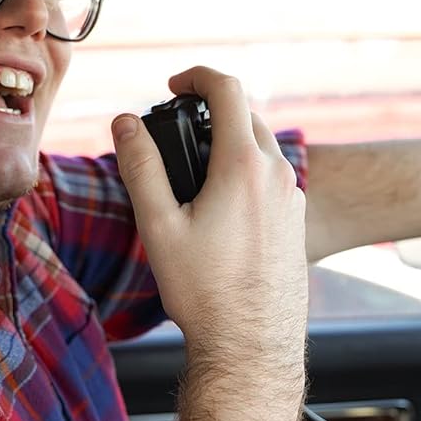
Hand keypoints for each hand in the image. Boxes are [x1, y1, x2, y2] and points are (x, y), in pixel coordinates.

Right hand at [112, 66, 307, 372]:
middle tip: (175, 132)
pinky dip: (244, 173)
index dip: (196, 76)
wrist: (251, 344)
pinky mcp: (296, 221)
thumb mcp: (159, 225)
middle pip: (245, 116)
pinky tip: (218, 209)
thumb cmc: (204, 290)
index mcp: (244, 165)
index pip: (228, 88)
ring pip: (261, 148)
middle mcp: (277, 174)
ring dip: (228, 144)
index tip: (172, 87)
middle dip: (210, 113)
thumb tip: (124, 122)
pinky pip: (270, 178)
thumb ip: (141, 167)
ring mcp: (292, 197)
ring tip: (193, 174)